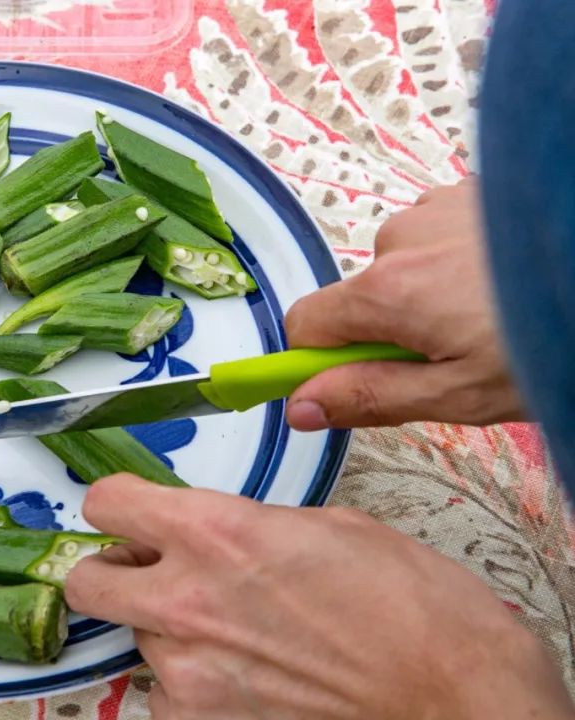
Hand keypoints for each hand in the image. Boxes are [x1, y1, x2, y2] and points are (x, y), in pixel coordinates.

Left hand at [66, 475, 574, 719]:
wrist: (455, 697)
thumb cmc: (411, 608)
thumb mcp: (326, 526)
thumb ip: (246, 524)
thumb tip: (210, 534)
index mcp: (216, 531)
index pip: (108, 503)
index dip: (118, 506)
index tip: (130, 514)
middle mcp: (185, 600)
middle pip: (88, 581)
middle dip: (114, 572)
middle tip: (154, 574)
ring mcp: (188, 673)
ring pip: (136, 640)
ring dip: (168, 633)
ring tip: (233, 636)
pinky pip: (166, 697)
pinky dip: (192, 687)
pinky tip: (244, 678)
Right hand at [283, 178, 523, 429]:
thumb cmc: (556, 337)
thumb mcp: (461, 394)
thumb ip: (370, 396)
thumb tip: (300, 406)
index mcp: (389, 292)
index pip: (304, 324)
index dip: (317, 360)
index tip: (345, 383)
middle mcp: (402, 238)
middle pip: (358, 297)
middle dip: (390, 329)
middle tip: (457, 356)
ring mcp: (438, 208)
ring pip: (400, 265)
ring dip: (428, 292)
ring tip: (494, 314)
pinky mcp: (471, 191)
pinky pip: (435, 234)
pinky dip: (456, 260)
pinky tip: (505, 279)